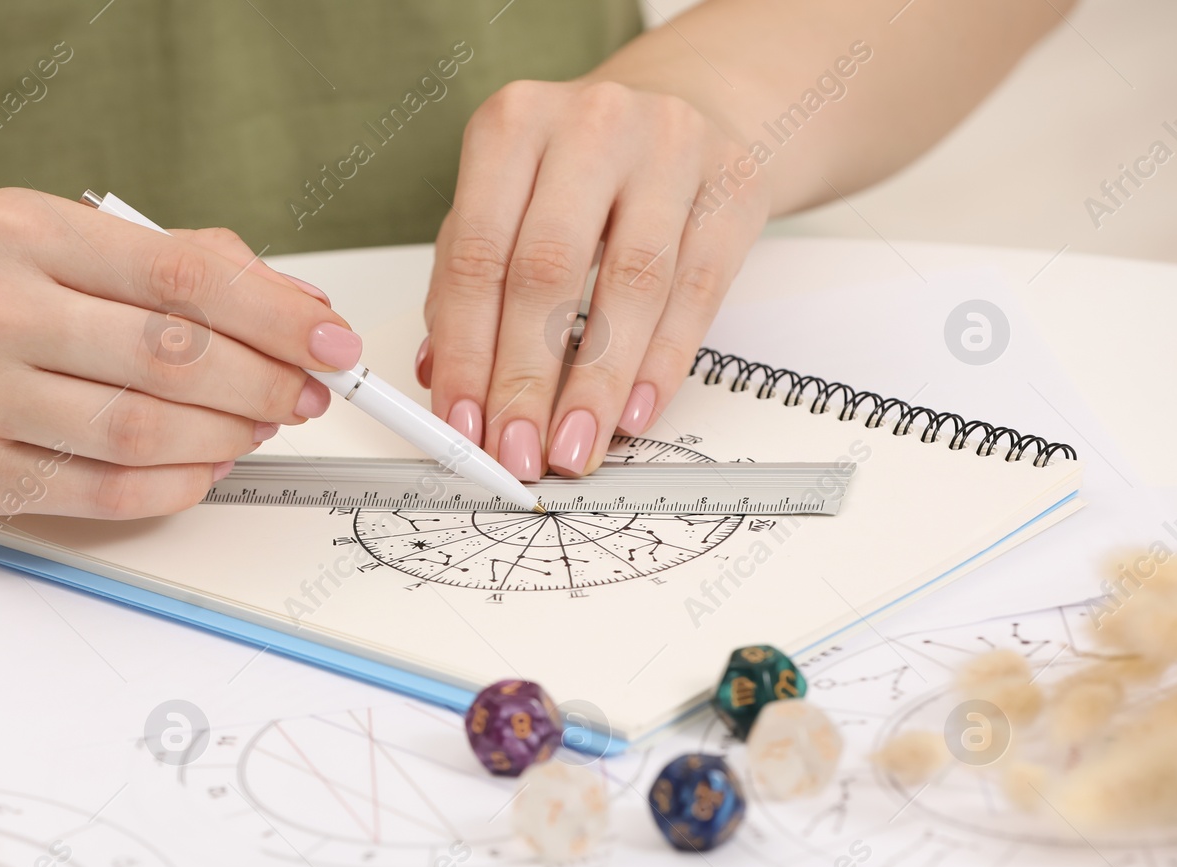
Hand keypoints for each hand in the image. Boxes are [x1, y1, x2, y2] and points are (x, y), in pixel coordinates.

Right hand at [0, 188, 359, 517]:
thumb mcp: (52, 238)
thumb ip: (168, 261)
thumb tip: (291, 305)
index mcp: (22, 232)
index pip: (181, 275)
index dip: (275, 315)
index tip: (329, 340)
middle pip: (170, 357)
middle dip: (262, 382)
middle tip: (303, 393)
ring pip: (142, 430)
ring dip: (226, 437)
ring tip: (257, 428)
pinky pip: (103, 490)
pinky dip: (176, 486)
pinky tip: (206, 468)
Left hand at [420, 80, 769, 479]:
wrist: (689, 105)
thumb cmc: (578, 172)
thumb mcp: (505, 205)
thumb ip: (465, 285)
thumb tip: (440, 379)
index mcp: (512, 125)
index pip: (476, 257)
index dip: (466, 352)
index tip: (462, 424)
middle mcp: (590, 124)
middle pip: (547, 271)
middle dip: (527, 379)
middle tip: (517, 451)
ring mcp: (671, 147)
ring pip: (630, 285)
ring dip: (596, 384)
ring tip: (574, 447)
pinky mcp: (735, 182)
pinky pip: (696, 290)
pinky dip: (662, 363)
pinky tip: (633, 413)